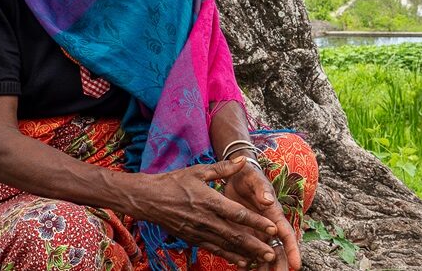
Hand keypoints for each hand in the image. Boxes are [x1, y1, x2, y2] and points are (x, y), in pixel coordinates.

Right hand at [138, 157, 280, 267]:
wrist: (148, 199)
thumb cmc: (174, 182)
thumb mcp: (199, 171)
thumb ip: (223, 168)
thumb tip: (243, 160)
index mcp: (210, 200)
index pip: (238, 214)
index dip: (256, 222)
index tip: (272, 227)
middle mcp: (206, 219)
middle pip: (235, 234)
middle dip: (256, 244)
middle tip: (272, 251)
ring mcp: (199, 231)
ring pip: (226, 245)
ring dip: (246, 253)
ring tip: (262, 259)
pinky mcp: (193, 238)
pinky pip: (214, 249)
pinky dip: (229, 256)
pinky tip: (241, 261)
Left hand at [223, 158, 300, 270]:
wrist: (236, 176)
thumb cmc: (248, 175)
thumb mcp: (253, 178)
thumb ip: (261, 188)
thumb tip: (268, 199)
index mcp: (273, 213)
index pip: (286, 233)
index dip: (292, 249)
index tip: (296, 265)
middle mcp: (268, 225)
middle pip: (277, 249)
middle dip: (280, 265)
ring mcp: (257, 231)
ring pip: (263, 254)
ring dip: (264, 268)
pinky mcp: (245, 233)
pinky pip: (248, 251)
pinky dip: (247, 263)